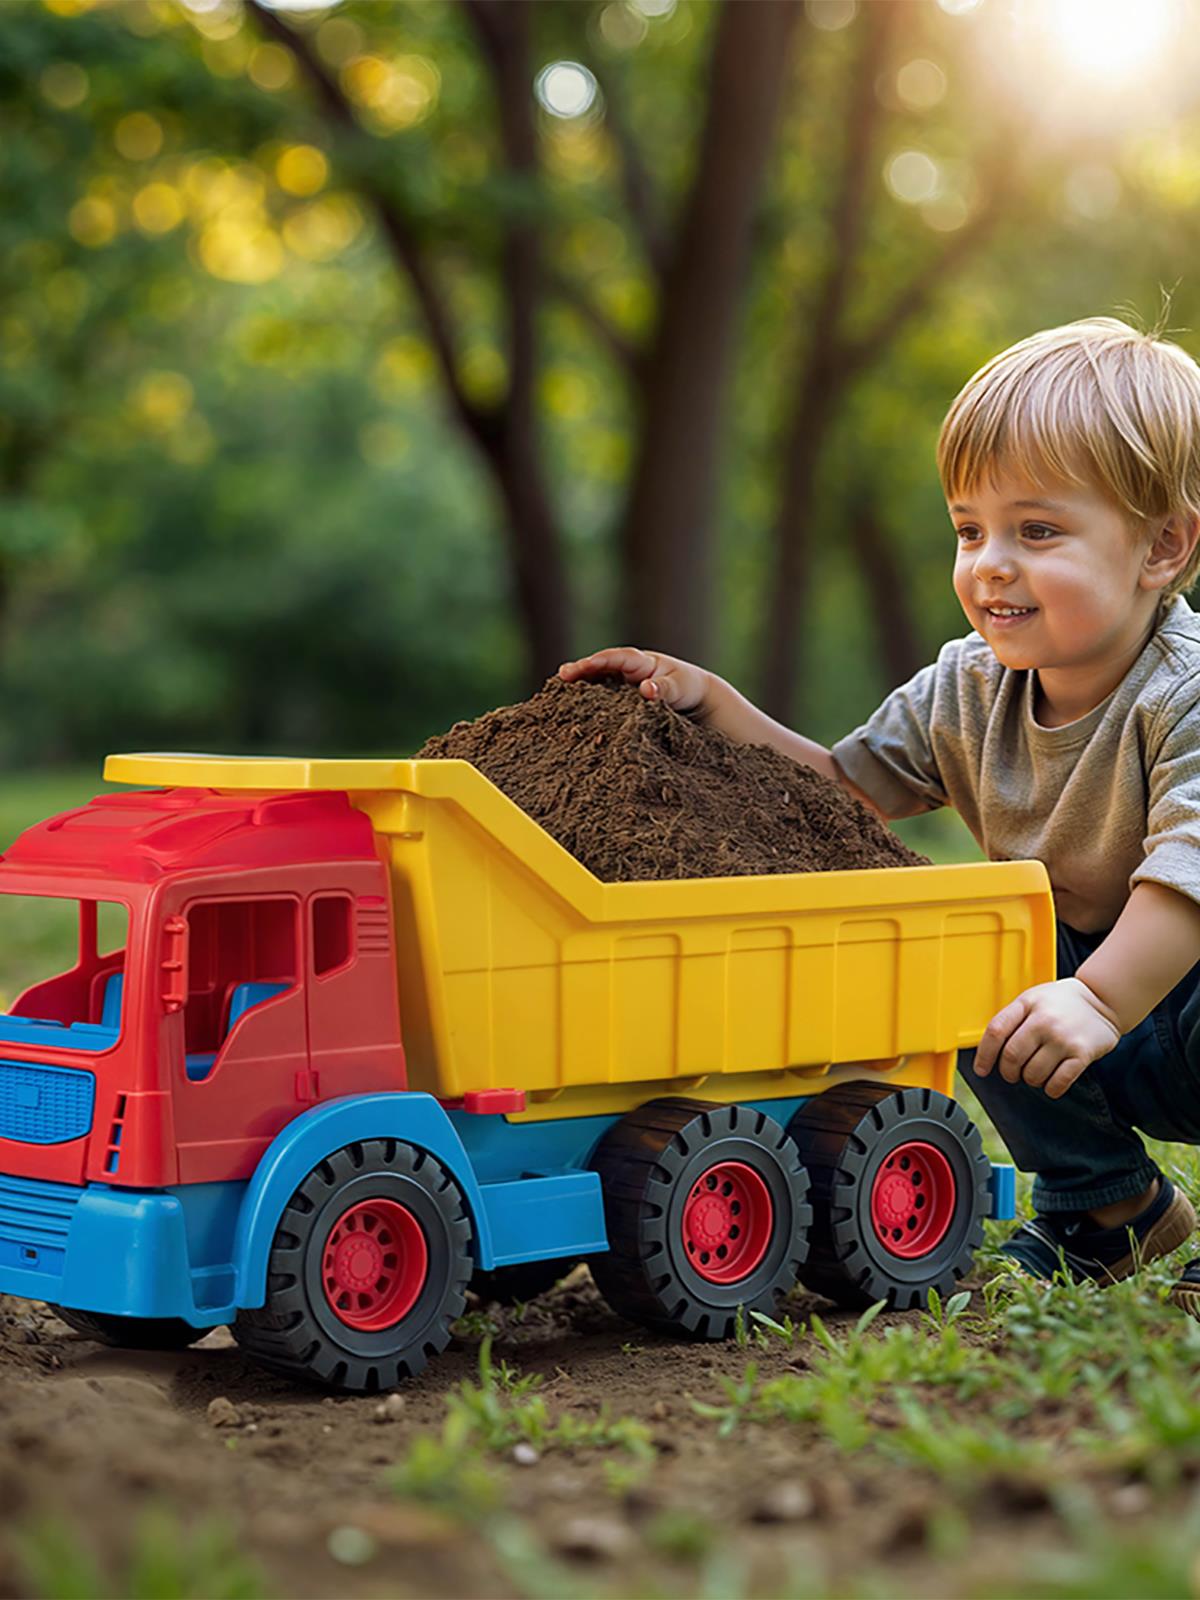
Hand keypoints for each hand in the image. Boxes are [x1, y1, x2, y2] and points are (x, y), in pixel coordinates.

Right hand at [558, 647, 712, 717]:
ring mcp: (622, 684)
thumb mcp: (680, 688)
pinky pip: (601, 697)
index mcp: (642, 662)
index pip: (617, 658)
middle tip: (562, 675)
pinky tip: (571, 710)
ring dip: (580, 685)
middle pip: (600, 666)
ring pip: (597, 681)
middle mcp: (627, 670)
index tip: (583, 666)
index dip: (599, 661)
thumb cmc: (687, 689)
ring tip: (558, 692)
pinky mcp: (620, 700)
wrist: (695, 699)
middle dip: (581, 670)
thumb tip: (646, 689)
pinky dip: (587, 701)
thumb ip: (665, 689)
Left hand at [971, 977, 1121, 1099]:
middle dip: (1008, 1072)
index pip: (996, 1031)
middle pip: (1012, 1056)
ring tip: (1035, 1073)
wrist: (1103, 999)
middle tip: (1013, 1074)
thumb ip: (1012, 1019)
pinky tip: (1051, 1083)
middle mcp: (1044, 1020)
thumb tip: (988, 1052)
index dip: (984, 1055)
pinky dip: (1051, 1089)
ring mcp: (1063, 1037)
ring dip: (1030, 1080)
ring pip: (1033, 1074)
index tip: (981, 1070)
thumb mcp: (1033, 999)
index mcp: (1027, 1004)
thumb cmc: (1061, 1003)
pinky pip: (1058, 1083)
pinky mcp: (1082, 1054)